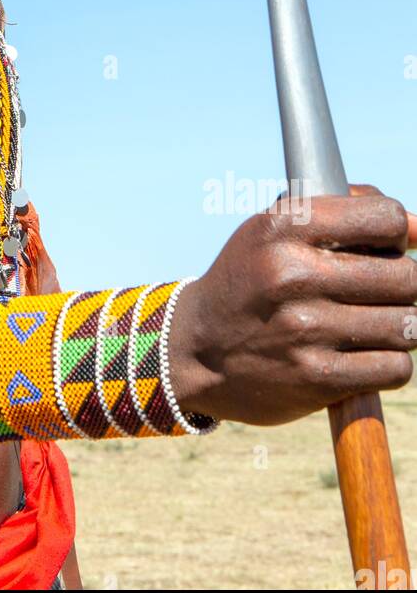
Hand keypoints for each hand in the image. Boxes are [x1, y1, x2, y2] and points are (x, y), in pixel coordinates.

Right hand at [167, 184, 416, 426]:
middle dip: (404, 283)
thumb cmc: (252, 279)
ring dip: (401, 324)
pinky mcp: (317, 378)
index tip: (384, 247)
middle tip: (381, 290)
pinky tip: (364, 353)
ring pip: (409, 323)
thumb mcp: (277, 230)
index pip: (386, 217)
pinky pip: (396, 367)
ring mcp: (305, 329)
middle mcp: (293, 274)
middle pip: (406, 276)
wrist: (196, 350)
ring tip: (373, 321)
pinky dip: (390, 361)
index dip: (397, 233)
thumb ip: (347, 214)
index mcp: (283, 227)